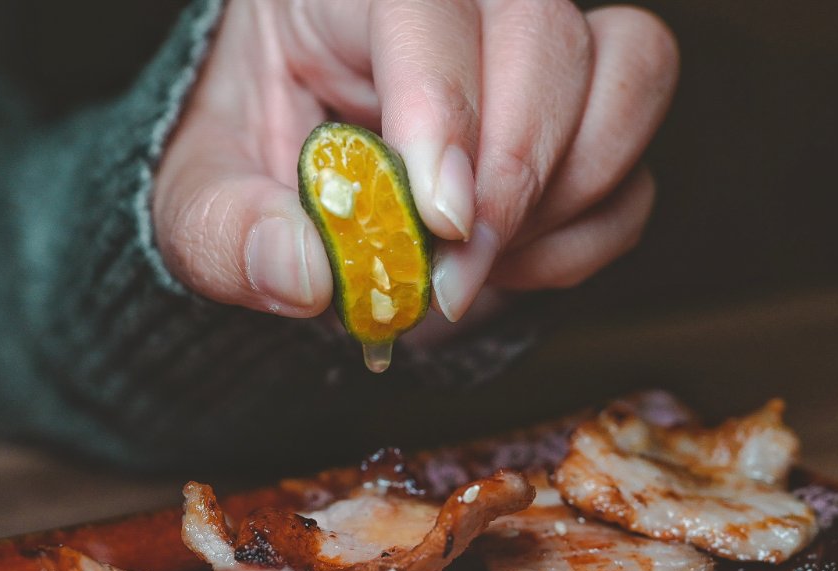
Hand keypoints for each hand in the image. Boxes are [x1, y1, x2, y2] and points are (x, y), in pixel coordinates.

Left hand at [153, 0, 677, 320]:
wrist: (300, 193)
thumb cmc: (248, 170)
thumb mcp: (202, 204)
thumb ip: (230, 235)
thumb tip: (303, 275)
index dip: (445, 101)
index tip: (439, 217)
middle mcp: (462, 2)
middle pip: (548, 32)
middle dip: (515, 173)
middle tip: (456, 275)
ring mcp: (537, 53)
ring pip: (631, 74)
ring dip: (569, 197)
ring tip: (482, 265)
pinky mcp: (583, 116)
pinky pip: (635, 170)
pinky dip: (584, 238)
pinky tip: (507, 268)